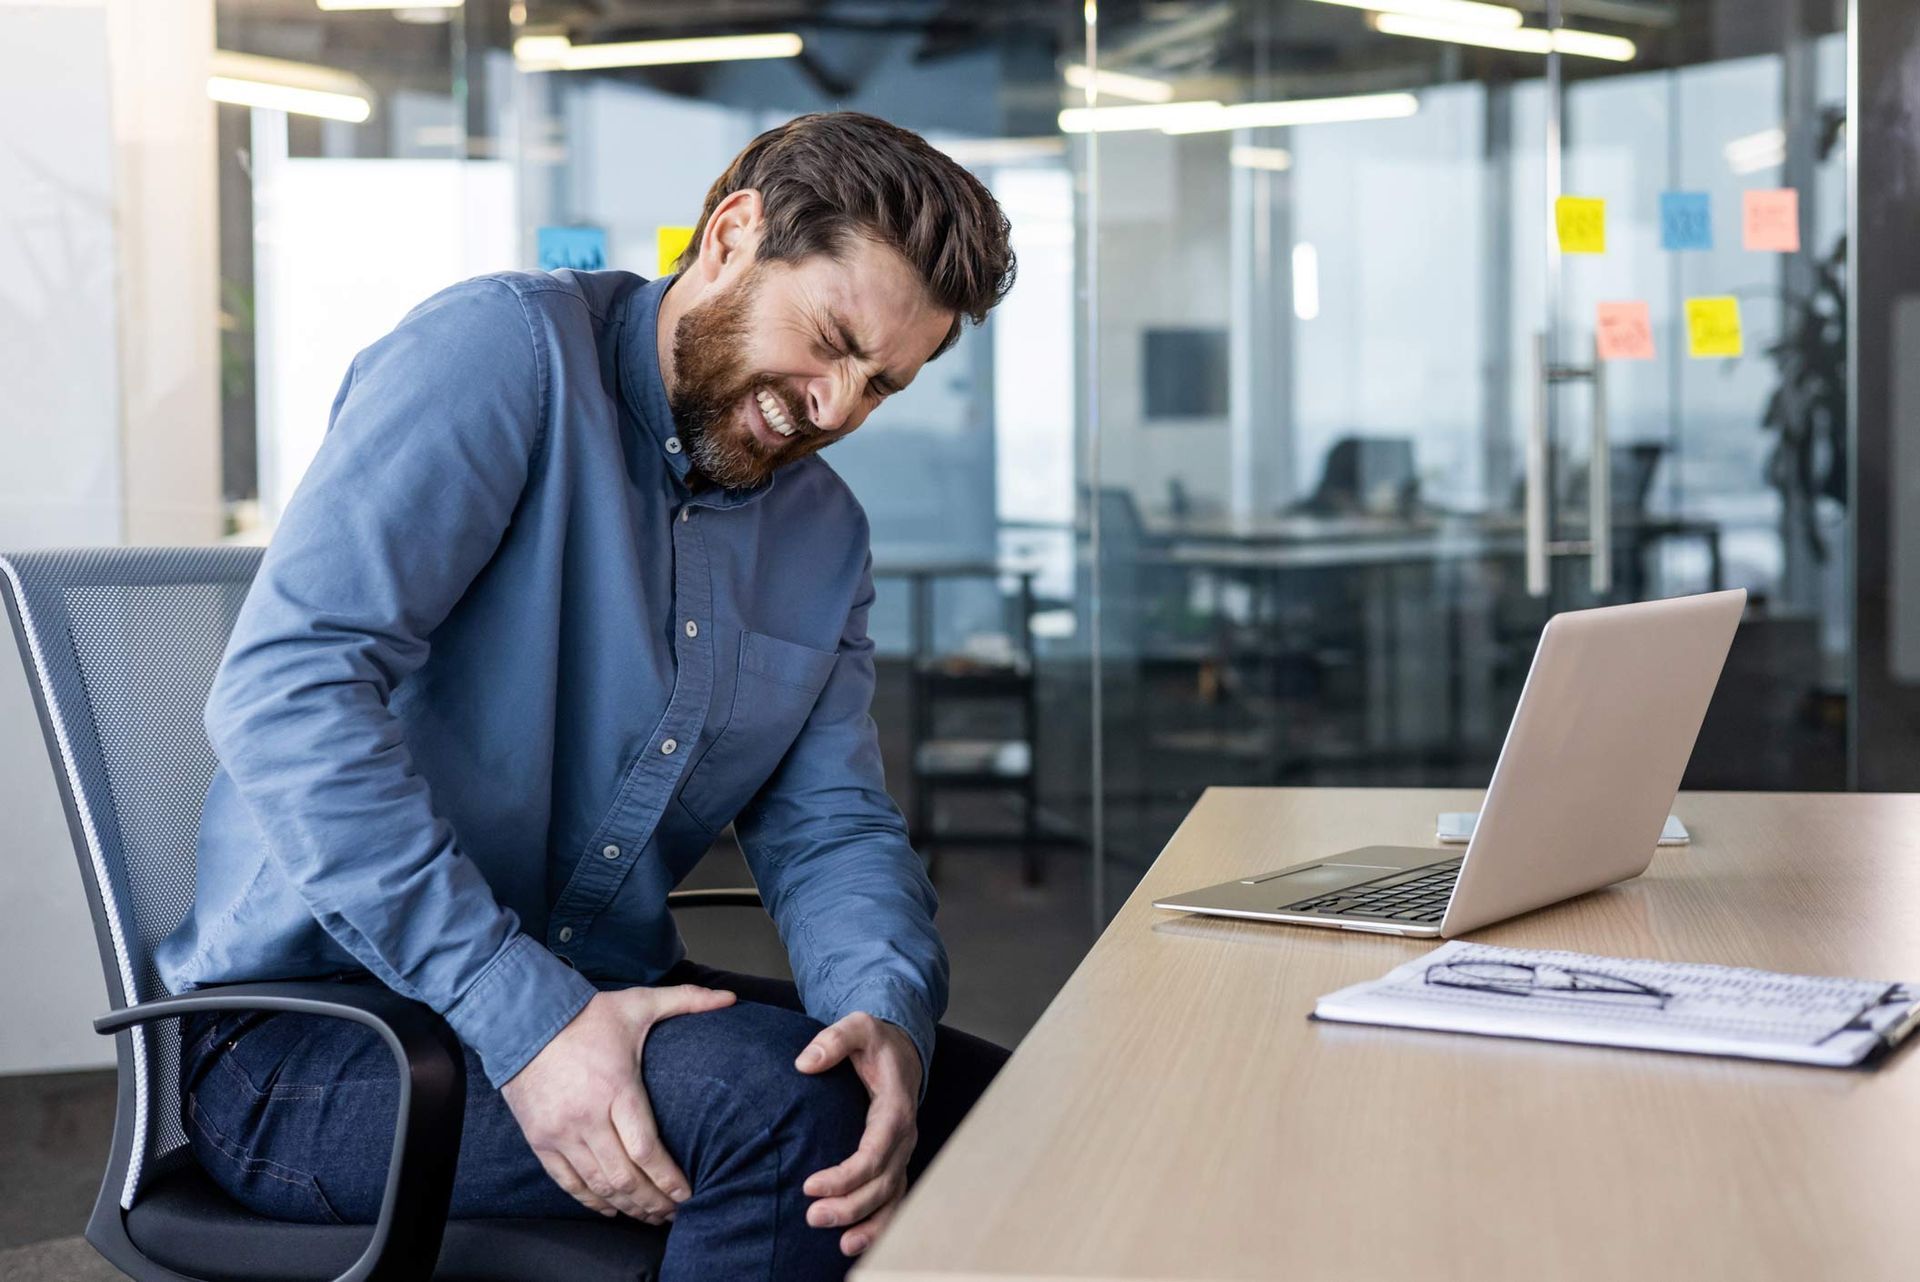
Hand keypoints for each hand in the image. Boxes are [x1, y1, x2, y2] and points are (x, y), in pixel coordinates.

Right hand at [502, 985, 734, 1222]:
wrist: (522, 1018)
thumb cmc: (586, 1015)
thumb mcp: (638, 1003)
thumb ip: (687, 1000)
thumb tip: (731, 998)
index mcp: (616, 1088)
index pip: (647, 1150)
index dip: (669, 1180)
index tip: (689, 1194)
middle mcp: (587, 1117)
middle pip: (625, 1177)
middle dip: (654, 1202)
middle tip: (675, 1213)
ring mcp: (560, 1133)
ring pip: (598, 1185)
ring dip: (627, 1207)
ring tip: (651, 1216)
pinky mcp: (539, 1140)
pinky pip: (567, 1183)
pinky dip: (591, 1201)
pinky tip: (612, 1209)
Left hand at [795, 1012, 922, 1256]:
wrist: (902, 1048)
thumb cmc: (876, 1040)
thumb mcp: (857, 1026)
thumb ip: (833, 1040)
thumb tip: (804, 1063)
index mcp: (895, 1109)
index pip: (873, 1153)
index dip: (845, 1175)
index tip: (808, 1185)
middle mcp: (904, 1137)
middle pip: (881, 1184)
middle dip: (850, 1206)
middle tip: (812, 1217)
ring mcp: (902, 1152)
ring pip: (891, 1198)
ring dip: (867, 1224)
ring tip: (839, 1246)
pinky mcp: (895, 1160)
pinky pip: (892, 1199)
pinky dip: (879, 1225)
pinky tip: (854, 1243)